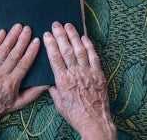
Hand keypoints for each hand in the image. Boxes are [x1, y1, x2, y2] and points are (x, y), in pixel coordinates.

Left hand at [0, 24, 47, 139]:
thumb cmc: (3, 104)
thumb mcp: (21, 102)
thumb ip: (34, 92)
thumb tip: (48, 82)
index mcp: (12, 83)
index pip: (23, 64)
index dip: (31, 52)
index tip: (37, 41)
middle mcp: (1, 75)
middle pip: (13, 54)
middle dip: (21, 40)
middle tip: (28, 29)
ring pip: (2, 50)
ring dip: (10, 37)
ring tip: (18, 26)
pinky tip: (2, 31)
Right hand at [43, 22, 115, 139]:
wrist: (95, 122)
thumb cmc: (75, 114)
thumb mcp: (59, 103)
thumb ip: (54, 88)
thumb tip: (50, 78)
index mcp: (63, 81)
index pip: (55, 57)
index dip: (51, 44)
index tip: (47, 35)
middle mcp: (75, 74)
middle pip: (66, 50)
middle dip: (61, 35)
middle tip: (56, 24)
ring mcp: (88, 73)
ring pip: (80, 50)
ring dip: (74, 36)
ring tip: (69, 25)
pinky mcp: (99, 74)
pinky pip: (94, 57)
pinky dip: (89, 46)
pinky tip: (84, 37)